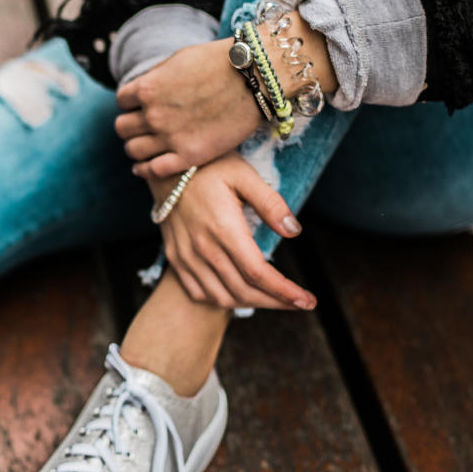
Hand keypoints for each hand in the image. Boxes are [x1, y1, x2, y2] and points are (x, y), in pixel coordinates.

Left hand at [116, 11, 337, 179]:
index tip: (139, 107)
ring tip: (145, 147)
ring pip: (133, 150)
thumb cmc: (220, 63)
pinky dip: (144, 170)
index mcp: (148, 88)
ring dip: (136, 148)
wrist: (255, 77)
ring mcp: (169, 137)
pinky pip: (152, 170)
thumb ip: (156, 78)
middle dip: (130, 126)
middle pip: (123, 128)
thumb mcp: (178, 60)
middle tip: (140, 128)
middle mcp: (153, 114)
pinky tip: (144, 168)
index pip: (122, 101)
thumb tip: (142, 91)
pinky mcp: (187, 156)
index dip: (130, 104)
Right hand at [152, 152, 316, 310]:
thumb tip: (294, 231)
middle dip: (276, 301)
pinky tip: (240, 294)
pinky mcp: (176, 258)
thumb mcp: (244, 175)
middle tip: (300, 303)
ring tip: (274, 299)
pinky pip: (199, 293)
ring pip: (222, 297)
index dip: (285, 291)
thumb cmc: (209, 167)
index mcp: (224, 229)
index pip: (258, 273)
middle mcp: (203, 249)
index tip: (307, 300)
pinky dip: (222, 300)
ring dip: (252, 304)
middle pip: (244, 291)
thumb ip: (270, 203)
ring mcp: (186, 256)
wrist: (165, 169)